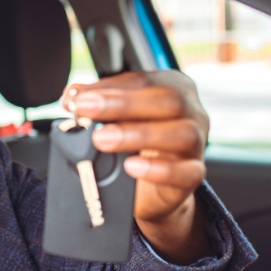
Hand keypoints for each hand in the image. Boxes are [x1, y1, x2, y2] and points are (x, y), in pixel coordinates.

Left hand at [63, 71, 209, 262]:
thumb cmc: (138, 144)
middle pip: (167, 100)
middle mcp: (191, 111)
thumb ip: (98, 105)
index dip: (109, 87)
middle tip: (86, 110)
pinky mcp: (194, 174)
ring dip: (138, 134)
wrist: (154, 190)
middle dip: (122, 104)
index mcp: (173, 87)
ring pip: (180, 134)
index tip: (79, 98)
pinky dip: (158, 169)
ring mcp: (197, 143)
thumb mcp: (118, 120)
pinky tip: (132, 167)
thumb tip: (72, 96)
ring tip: (102, 139)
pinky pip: (186, 172)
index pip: (142, 80)